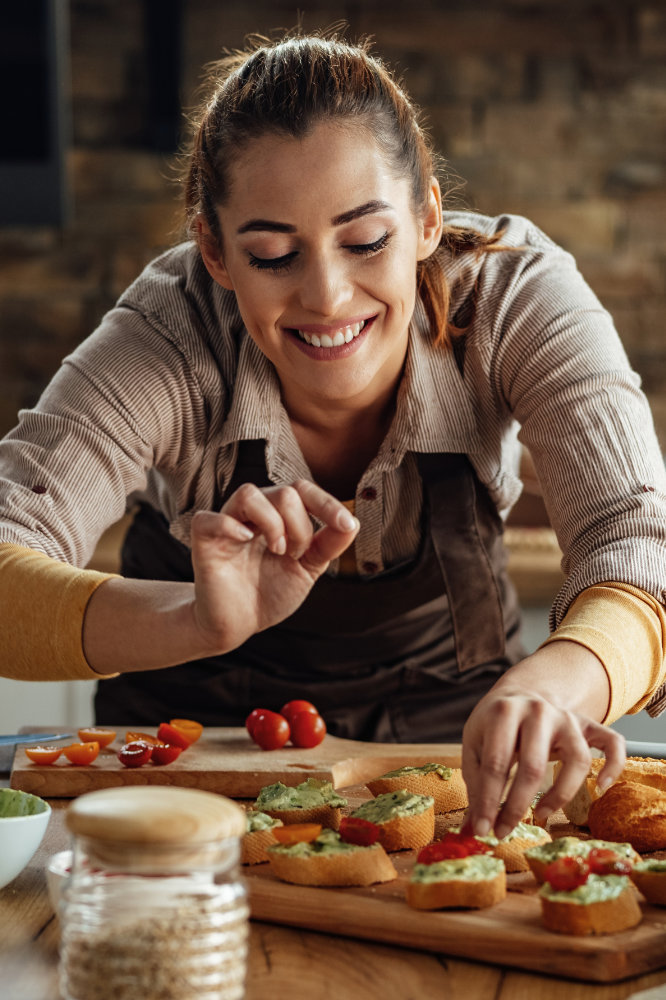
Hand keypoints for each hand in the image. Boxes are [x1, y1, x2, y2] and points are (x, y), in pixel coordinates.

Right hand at [189, 479, 358, 651]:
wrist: (239, 623)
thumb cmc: (270, 591)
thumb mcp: (308, 568)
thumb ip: (329, 545)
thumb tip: (352, 522)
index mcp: (279, 515)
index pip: (302, 490)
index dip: (326, 503)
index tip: (345, 524)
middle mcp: (253, 513)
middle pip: (283, 493)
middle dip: (300, 526)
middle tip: (294, 555)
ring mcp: (227, 523)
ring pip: (249, 494)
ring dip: (272, 523)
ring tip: (277, 551)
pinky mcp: (204, 540)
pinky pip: (210, 518)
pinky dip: (229, 525)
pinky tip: (245, 540)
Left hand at [461, 642, 625, 837]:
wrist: (522, 693)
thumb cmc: (495, 725)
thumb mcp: (475, 743)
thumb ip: (476, 783)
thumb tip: (473, 828)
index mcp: (504, 712)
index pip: (497, 763)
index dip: (489, 801)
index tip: (483, 828)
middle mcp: (538, 711)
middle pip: (533, 766)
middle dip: (517, 805)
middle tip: (504, 830)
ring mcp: (566, 717)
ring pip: (578, 759)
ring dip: (561, 794)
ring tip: (542, 814)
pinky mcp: (587, 724)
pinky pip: (612, 743)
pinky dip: (613, 765)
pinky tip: (600, 788)